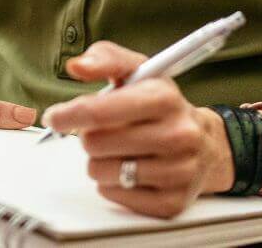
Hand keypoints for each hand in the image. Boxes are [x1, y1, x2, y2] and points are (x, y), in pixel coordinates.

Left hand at [41, 41, 234, 217]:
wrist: (206, 144)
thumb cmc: (162, 105)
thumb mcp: (139, 71)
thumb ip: (105, 59)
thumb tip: (77, 66)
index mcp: (164, 98)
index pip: (101, 111)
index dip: (69, 114)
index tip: (55, 117)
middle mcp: (177, 135)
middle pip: (95, 143)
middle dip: (90, 136)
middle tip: (106, 131)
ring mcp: (178, 171)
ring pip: (100, 172)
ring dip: (100, 161)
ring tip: (120, 150)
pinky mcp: (171, 202)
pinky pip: (114, 195)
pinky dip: (113, 183)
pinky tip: (131, 170)